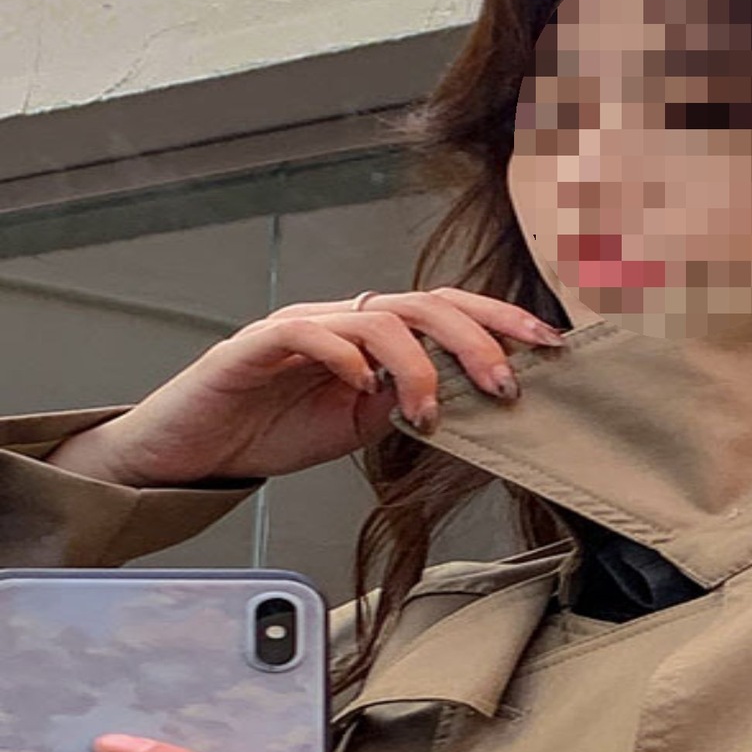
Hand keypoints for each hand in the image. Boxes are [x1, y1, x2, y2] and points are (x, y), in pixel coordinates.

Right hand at [45, 287, 566, 489]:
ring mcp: (304, 325)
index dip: (502, 322)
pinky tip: (365, 388)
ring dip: (417, 365)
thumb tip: (470, 404)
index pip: (449, 312)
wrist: (200, 448)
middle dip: (477, 340)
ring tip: (427, 412)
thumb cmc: (278, 430)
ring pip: (378, 318)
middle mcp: (345, 319)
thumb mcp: (365, 426)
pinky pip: (312, 334)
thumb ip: (410, 406)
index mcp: (376, 336)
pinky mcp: (260, 343)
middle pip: (425, 304)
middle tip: (505, 385)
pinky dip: (347, 357)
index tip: (552, 347)